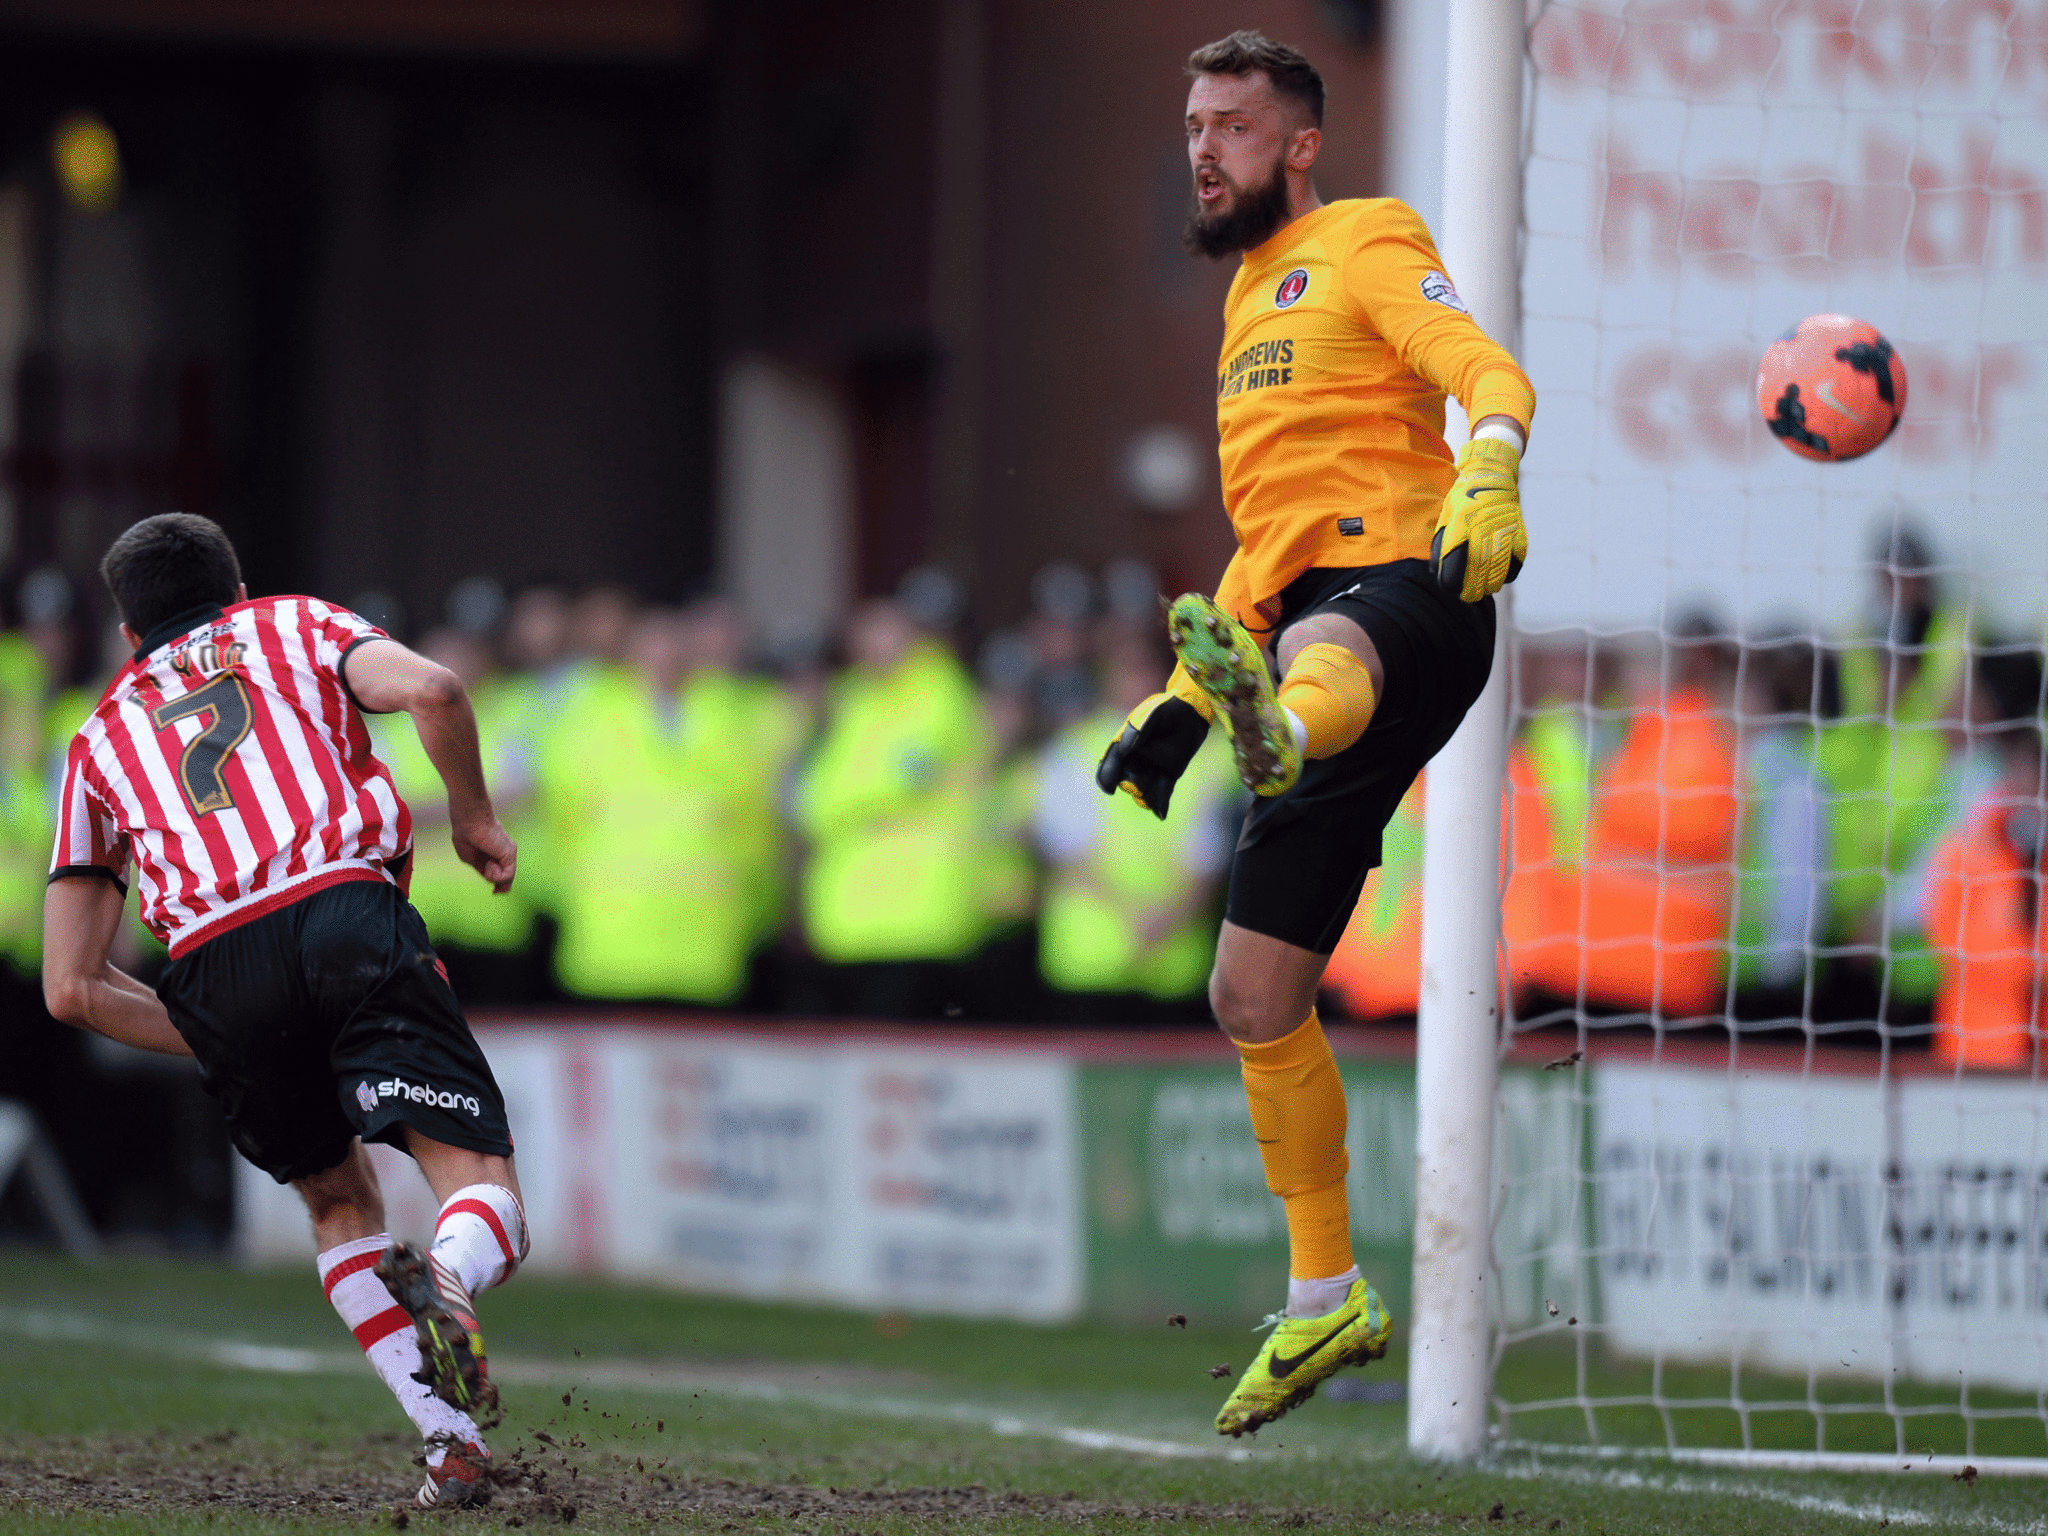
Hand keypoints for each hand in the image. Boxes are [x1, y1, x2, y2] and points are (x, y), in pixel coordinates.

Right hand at [453, 814, 516, 892]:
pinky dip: (495, 875)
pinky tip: (489, 863)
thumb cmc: (466, 835)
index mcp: (494, 853)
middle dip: (499, 885)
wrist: (469, 820)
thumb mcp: (471, 859)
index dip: (498, 884)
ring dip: (491, 875)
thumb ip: (483, 870)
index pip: (501, 874)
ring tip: (486, 862)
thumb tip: (495, 883)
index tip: (496, 892)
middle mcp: (504, 853)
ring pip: (505, 878)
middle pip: (506, 878)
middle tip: (492, 879)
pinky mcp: (510, 853)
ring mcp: (508, 853)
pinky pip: (506, 876)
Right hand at [1096, 693, 1209, 819]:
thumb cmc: (1167, 709)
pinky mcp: (1170, 775)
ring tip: (1151, 803)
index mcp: (1127, 745)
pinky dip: (1161, 803)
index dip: (1107, 776)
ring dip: (1145, 798)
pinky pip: (1162, 792)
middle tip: (1139, 787)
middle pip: (1127, 779)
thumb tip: (1124, 750)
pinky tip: (1161, 813)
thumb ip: (1138, 730)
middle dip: (1131, 786)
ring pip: (1145, 789)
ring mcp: (1153, 768)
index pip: (1112, 763)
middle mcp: (1137, 759)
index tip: (1108, 788)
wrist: (1192, 711)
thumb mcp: (1151, 716)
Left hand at [1431, 435, 1526, 601]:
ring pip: (1497, 573)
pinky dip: (1507, 574)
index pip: (1456, 565)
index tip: (1452, 590)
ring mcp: (1503, 533)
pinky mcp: (1519, 536)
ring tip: (1484, 590)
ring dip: (1490, 585)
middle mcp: (1483, 530)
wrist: (1492, 477)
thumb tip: (1437, 573)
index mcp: (1461, 525)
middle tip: (1469, 596)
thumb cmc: (1463, 500)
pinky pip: (1514, 565)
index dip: (1453, 582)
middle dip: (1472, 590)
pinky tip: (1500, 577)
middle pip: (1478, 573)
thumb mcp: (1446, 518)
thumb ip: (1441, 545)